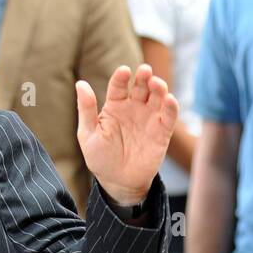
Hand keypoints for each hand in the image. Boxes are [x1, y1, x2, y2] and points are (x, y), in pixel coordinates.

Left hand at [76, 64, 179, 205]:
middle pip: (141, 87)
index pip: (118, 86)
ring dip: (159, 88)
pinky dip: (172, 107)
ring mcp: (149, 119)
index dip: (121, 78)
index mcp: (114, 106)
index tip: (124, 71)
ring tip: (156, 83)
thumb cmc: (100, 157)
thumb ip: (86, 109)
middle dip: (143, 77)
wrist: (118, 182)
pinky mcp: (162, 132)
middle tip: (145, 70)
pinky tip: (169, 100)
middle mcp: (133, 108)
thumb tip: (80, 83)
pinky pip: (169, 116)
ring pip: (157, 97)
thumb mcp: (88, 133)